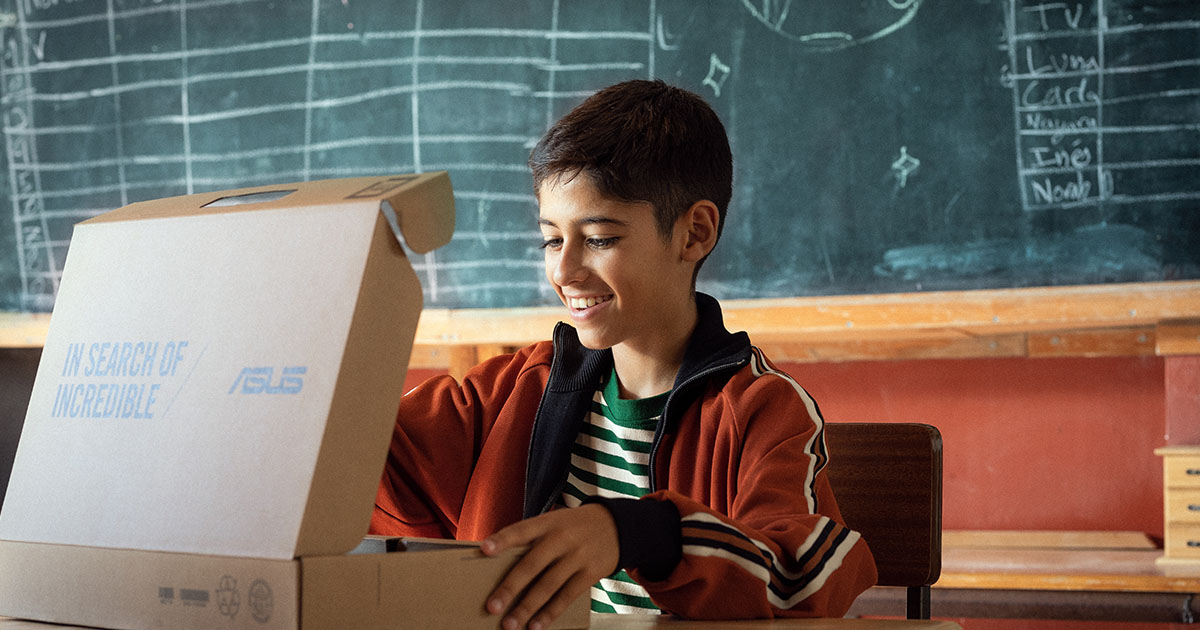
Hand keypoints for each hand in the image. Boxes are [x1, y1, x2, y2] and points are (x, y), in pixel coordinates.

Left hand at [481, 504, 617, 629]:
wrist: (616, 526)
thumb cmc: (573, 527)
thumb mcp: (554, 523)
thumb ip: (532, 540)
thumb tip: (499, 568)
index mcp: (547, 523)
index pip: (521, 530)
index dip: (502, 539)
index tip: (484, 550)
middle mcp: (561, 538)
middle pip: (532, 564)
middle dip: (510, 587)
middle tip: (492, 606)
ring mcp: (578, 556)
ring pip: (548, 585)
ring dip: (527, 607)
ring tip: (510, 624)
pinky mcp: (591, 573)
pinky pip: (567, 596)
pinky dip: (550, 613)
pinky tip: (536, 626)